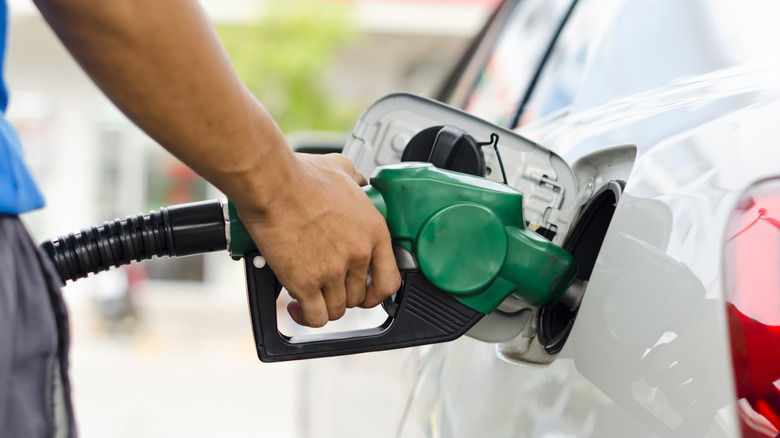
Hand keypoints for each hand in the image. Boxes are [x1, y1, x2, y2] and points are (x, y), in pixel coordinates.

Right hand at [234, 153, 401, 327]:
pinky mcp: (305, 282)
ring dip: (323, 305)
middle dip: (343, 295)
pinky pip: (315, 316)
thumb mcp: (342, 170)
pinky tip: (297, 307)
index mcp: (374, 230)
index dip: (377, 293)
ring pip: (336, 309)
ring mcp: (333, 270)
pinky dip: (305, 317)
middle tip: (327, 286)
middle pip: (358, 297)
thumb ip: (357, 180)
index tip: (367, 293)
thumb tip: (359, 181)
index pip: (390, 280)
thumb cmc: (301, 175)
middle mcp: (358, 253)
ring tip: (310, 295)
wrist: (272, 184)